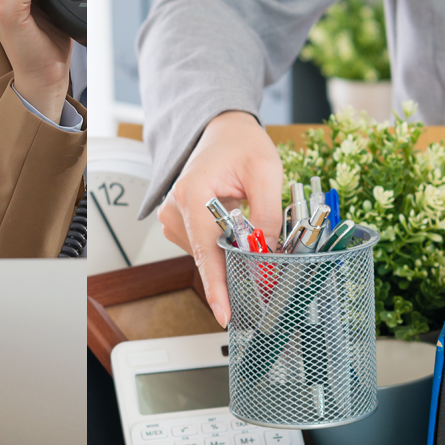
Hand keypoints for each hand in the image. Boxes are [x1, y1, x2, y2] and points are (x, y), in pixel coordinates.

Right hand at [161, 111, 284, 325]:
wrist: (223, 131)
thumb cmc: (241, 145)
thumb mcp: (266, 173)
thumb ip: (268, 216)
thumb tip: (268, 255)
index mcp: (194, 194)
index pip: (207, 251)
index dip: (218, 286)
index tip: (225, 313)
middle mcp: (176, 208)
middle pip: (209, 257)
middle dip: (238, 268)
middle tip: (269, 267)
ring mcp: (175, 218)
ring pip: (209, 255)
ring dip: (233, 253)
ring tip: (251, 225)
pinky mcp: (181, 224)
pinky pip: (206, 248)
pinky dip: (224, 247)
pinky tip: (237, 229)